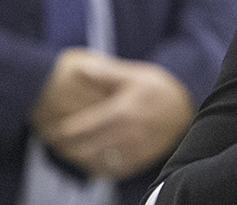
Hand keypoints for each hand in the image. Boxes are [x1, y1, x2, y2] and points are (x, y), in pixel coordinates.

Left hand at [32, 51, 194, 178]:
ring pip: (97, 161)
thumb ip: (107, 73)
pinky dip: (99, 168)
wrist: (187, 109)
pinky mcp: (141, 159)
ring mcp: (135, 149)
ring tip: (70, 151)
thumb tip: (82, 67)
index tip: (50, 131)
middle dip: (67, 147)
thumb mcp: (134, 75)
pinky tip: (91, 161)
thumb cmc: (158, 90)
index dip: (62, 132)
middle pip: (85, 148)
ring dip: (80, 158)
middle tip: (55, 143)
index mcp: (121, 112)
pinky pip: (113, 170)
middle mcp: (127, 133)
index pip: (82, 128)